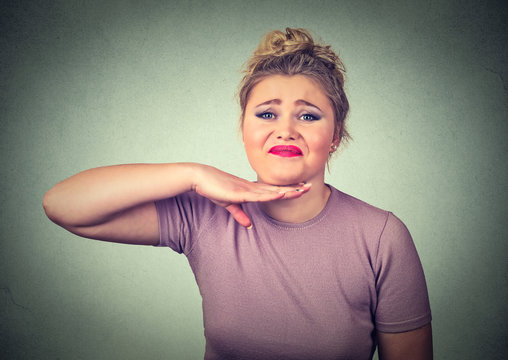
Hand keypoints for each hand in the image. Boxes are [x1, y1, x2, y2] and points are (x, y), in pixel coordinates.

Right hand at [192, 164, 310, 226]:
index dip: (287, 189)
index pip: (273, 189)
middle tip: (310, 186)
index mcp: (251, 189)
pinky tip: (282, 193)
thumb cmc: (214, 188)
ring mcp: (247, 189)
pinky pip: (259, 195)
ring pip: (272, 191)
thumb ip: (240, 214)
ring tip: (303, 190)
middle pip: (277, 188)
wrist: (201, 178)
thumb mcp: (229, 204)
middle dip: (294, 188)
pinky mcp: (240, 192)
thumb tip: (249, 226)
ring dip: (288, 190)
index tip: (301, 188)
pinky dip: (271, 194)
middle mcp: (252, 187)